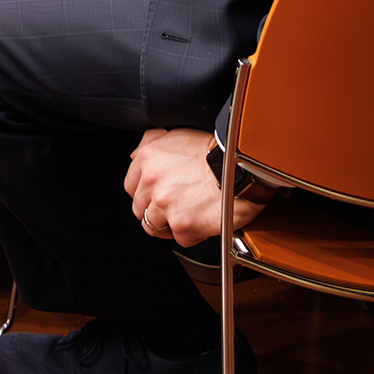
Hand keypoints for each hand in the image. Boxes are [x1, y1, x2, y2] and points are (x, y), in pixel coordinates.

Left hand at [125, 128, 269, 243]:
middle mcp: (152, 182)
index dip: (144, 193)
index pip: (130, 187)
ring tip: (186, 215)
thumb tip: (136, 157)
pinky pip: (179, 239)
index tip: (155, 195)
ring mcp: (166, 205)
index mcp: (147, 159)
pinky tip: (201, 220)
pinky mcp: (182, 225)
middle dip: (155, 210)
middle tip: (175, 206)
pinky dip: (191, 234)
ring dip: (169, 224)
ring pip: (154, 227)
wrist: (243, 167)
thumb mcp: (177, 135)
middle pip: (140, 209)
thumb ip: (150, 143)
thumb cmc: (215, 151)